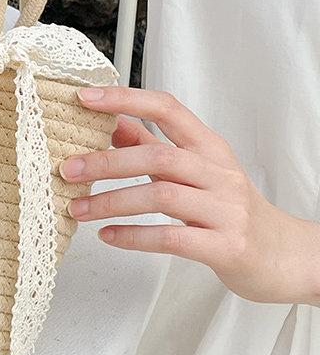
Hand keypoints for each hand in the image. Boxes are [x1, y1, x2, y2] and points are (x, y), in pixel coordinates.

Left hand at [60, 86, 319, 305]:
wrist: (286, 256)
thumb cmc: (231, 208)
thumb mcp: (197, 169)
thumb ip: (153, 146)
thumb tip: (110, 122)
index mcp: (210, 147)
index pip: (167, 108)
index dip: (125, 99)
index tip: (86, 98)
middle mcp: (219, 172)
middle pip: (157, 156)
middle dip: (106, 162)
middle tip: (68, 170)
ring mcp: (225, 209)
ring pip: (161, 195)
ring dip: (112, 202)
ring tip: (78, 209)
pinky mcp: (226, 246)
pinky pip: (172, 238)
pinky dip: (134, 237)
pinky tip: (108, 237)